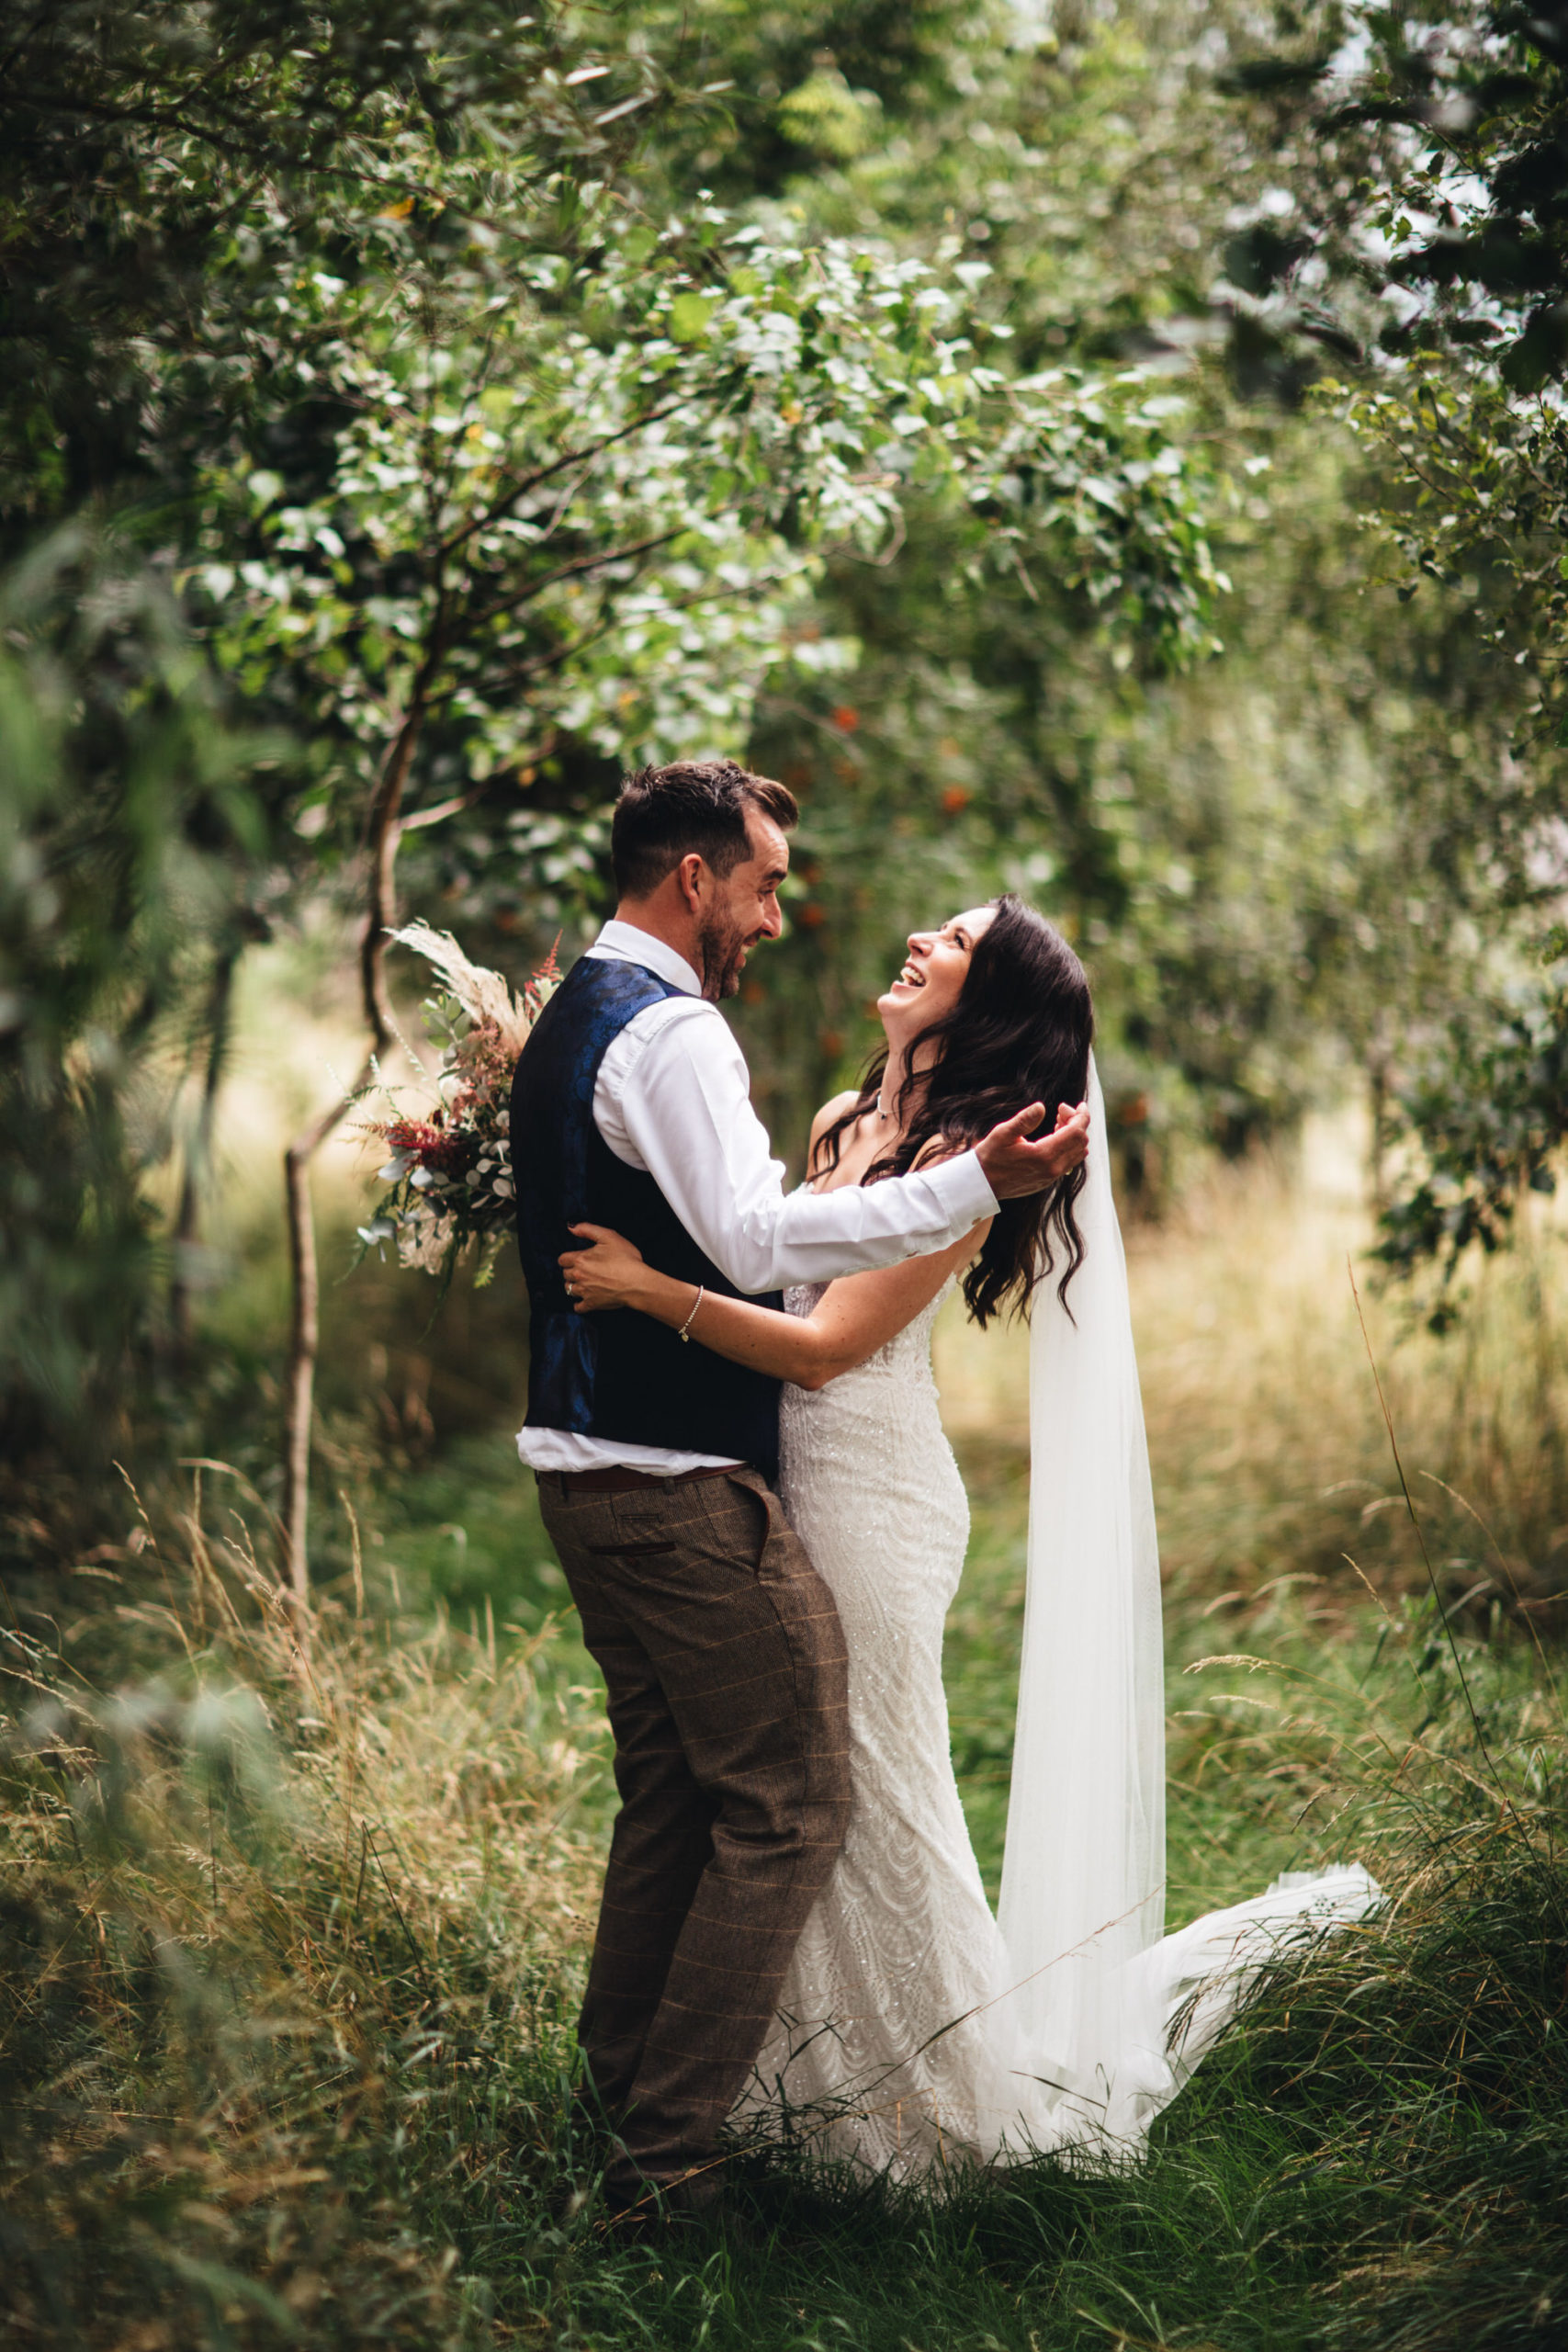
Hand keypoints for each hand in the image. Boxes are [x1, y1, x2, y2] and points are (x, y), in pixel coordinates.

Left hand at [559, 1223, 645, 1312]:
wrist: (637, 1283)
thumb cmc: (626, 1259)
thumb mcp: (609, 1236)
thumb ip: (587, 1229)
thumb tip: (571, 1227)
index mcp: (581, 1260)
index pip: (562, 1259)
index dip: (568, 1257)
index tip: (575, 1258)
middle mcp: (579, 1276)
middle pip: (565, 1274)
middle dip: (571, 1271)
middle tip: (581, 1269)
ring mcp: (585, 1291)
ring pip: (569, 1289)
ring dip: (573, 1285)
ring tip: (582, 1282)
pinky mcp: (592, 1304)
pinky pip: (578, 1307)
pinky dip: (579, 1304)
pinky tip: (584, 1299)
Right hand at [974, 1099, 1089, 1200]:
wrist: (983, 1184)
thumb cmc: (990, 1157)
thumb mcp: (1002, 1134)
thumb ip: (1024, 1120)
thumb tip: (1041, 1107)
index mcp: (1044, 1155)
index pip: (1076, 1133)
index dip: (1081, 1116)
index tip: (1079, 1105)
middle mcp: (1052, 1168)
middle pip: (1080, 1141)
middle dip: (1077, 1122)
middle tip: (1061, 1110)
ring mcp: (1052, 1176)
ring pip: (1078, 1152)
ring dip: (1074, 1135)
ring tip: (1058, 1122)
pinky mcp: (1049, 1180)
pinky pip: (1070, 1161)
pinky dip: (1069, 1146)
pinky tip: (1055, 1137)